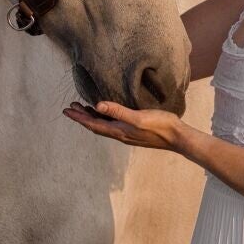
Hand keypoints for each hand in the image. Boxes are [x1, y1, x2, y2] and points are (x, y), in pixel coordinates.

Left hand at [63, 101, 184, 152]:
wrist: (176, 137)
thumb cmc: (159, 125)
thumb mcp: (138, 117)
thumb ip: (118, 111)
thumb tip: (97, 106)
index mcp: (119, 130)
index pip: (93, 124)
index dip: (79, 117)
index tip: (67, 110)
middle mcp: (120, 133)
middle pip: (96, 125)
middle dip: (82, 116)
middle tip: (71, 107)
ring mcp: (127, 133)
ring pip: (104, 125)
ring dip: (93, 117)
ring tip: (84, 108)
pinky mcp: (134, 131)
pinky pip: (113, 124)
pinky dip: (104, 118)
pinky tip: (108, 113)